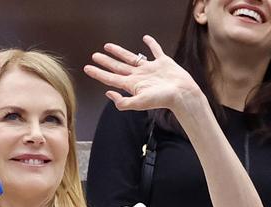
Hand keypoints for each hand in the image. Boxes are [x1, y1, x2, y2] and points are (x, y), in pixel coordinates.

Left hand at [83, 35, 201, 116]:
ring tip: (108, 46)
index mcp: (131, 85)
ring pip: (131, 58)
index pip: (110, 78)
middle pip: (117, 67)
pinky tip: (145, 39)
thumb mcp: (139, 103)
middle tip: (94, 55)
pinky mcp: (163, 63)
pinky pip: (155, 51)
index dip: (98, 73)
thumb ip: (122, 102)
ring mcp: (150, 69)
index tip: (87, 68)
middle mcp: (138, 76)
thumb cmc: (162, 100)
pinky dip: (151, 44)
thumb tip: (108, 93)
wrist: (183, 94)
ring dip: (119, 52)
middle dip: (105, 61)